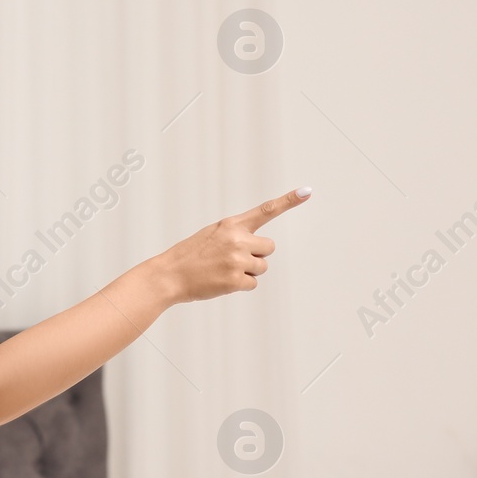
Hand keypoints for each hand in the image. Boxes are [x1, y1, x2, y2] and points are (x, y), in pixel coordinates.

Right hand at [149, 187, 309, 303]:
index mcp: (231, 224)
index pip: (265, 210)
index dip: (288, 201)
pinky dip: (240, 285)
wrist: (169, 274)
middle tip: (233, 260)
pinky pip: (252, 284)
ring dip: (247, 272)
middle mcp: (237, 239)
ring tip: (223, 270)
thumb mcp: (212, 235)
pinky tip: (222, 281)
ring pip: (261, 267)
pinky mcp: (235, 280)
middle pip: (269, 248)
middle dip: (257, 255)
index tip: (307, 192)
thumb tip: (257, 249)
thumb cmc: (190, 256)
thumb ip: (236, 235)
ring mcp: (237, 260)